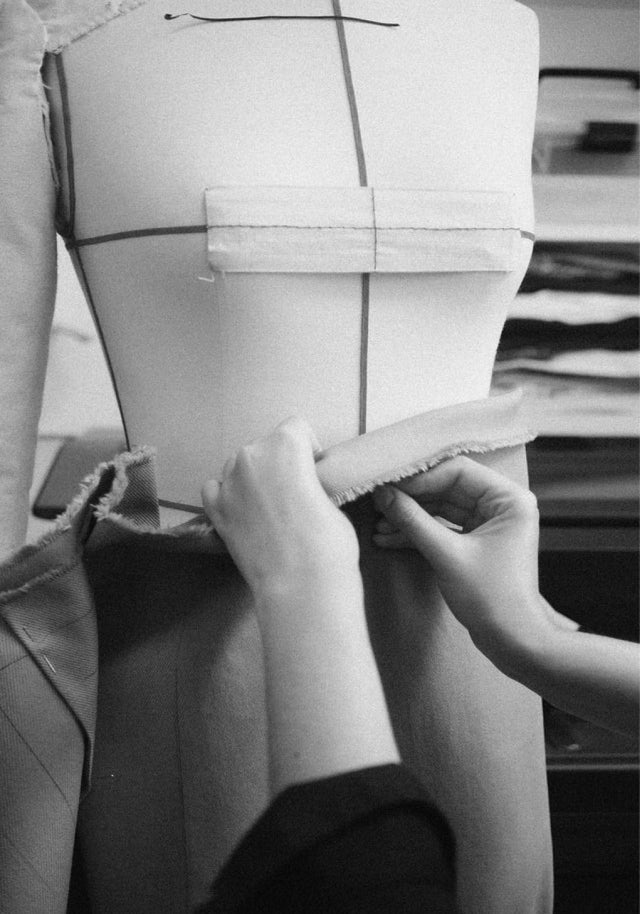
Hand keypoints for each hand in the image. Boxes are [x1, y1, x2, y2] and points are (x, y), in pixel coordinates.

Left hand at [202, 417, 359, 601]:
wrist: (301, 582)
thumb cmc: (329, 540)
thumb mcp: (330, 497)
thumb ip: (310, 481)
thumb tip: (303, 488)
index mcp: (286, 445)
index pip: (296, 427)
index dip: (308, 448)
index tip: (314, 471)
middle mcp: (251, 455)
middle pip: (265, 446)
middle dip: (278, 464)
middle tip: (293, 495)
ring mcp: (228, 482)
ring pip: (239, 466)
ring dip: (253, 479)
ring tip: (269, 509)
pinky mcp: (214, 510)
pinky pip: (215, 488)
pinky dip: (227, 495)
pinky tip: (244, 514)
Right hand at [373, 456, 547, 662]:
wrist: (512, 641)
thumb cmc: (492, 598)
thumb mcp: (447, 554)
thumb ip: (413, 520)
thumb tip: (383, 494)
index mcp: (508, 500)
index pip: (457, 472)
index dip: (420, 477)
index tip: (388, 484)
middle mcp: (502, 506)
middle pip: (447, 488)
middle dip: (411, 499)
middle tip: (378, 501)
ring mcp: (488, 525)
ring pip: (441, 509)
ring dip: (410, 517)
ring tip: (378, 524)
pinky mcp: (475, 543)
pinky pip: (443, 528)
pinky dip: (418, 533)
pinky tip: (388, 538)